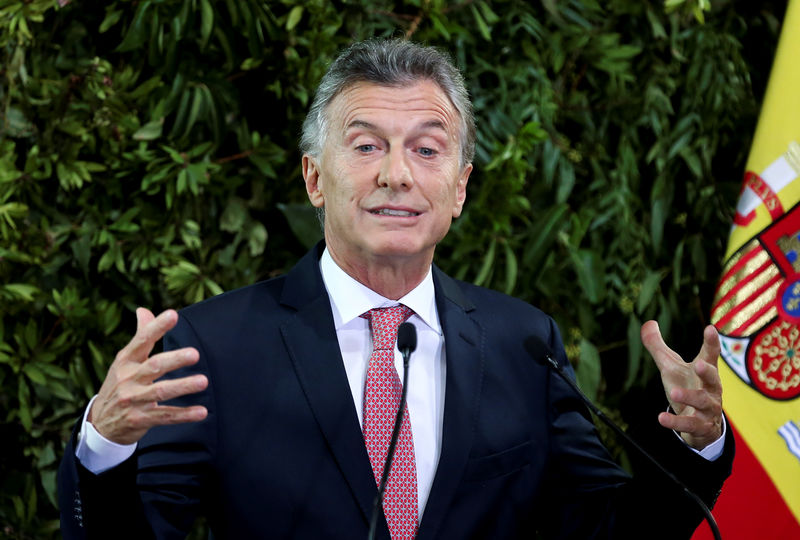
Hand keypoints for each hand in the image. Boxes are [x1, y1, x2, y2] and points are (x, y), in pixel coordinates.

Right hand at [88, 308, 208, 444]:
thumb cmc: (119, 384)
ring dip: (183, 386)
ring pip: (160, 392)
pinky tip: (201, 412)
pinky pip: (165, 416)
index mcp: (126, 361)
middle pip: (153, 366)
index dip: (156, 328)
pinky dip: (184, 415)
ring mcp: (133, 400)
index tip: (173, 315)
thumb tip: (144, 310)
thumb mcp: (124, 361)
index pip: (141, 341)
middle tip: (195, 354)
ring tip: (203, 381)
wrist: (101, 424)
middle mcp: (128, 379)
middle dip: (174, 360)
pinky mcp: (140, 419)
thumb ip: (140, 336)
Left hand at [640, 321, 722, 450]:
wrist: (700, 425)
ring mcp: (708, 408)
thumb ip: (658, 346)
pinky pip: (690, 424)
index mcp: (704, 371)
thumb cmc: (686, 387)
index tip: (710, 329)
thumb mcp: (670, 367)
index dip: (711, 342)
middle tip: (699, 365)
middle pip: (713, 379)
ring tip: (673, 393)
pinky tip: (661, 418)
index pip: (710, 355)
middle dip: (707, 372)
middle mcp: (711, 389)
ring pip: (702, 401)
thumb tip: (648, 322)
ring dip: (689, 396)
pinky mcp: (701, 426)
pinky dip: (676, 422)